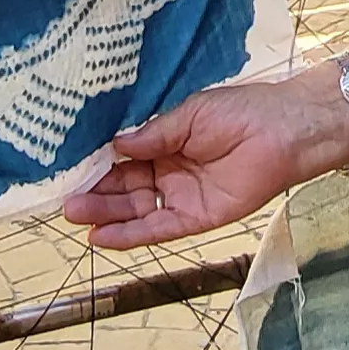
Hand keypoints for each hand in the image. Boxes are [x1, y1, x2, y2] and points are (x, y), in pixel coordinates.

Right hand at [59, 71, 348, 248]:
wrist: (284, 131)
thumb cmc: (240, 112)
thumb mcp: (188, 116)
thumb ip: (152, 136)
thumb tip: (113, 145)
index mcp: (166, 144)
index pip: (123, 159)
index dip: (98, 166)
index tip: (68, 170)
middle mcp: (169, 172)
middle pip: (125, 189)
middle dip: (95, 195)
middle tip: (65, 201)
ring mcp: (182, 196)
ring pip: (136, 210)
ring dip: (106, 215)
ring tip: (74, 214)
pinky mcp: (197, 218)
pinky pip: (159, 229)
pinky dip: (131, 235)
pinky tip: (103, 237)